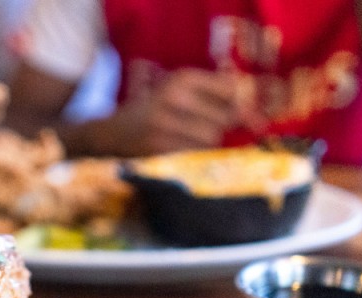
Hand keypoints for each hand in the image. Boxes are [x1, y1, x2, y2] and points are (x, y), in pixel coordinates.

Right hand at [94, 64, 261, 156]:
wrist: (110, 134)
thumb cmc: (151, 111)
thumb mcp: (176, 91)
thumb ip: (212, 93)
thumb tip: (251, 111)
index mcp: (180, 79)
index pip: (229, 89)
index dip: (240, 102)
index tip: (241, 112)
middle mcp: (173, 98)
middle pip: (223, 117)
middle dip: (221, 126)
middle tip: (205, 128)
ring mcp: (165, 124)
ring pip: (210, 138)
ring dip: (207, 142)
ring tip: (189, 138)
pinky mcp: (159, 148)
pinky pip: (193, 154)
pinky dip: (193, 154)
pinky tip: (180, 149)